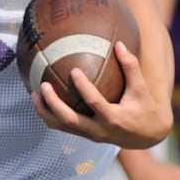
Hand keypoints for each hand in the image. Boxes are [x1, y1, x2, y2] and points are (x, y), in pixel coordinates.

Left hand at [31, 41, 172, 149]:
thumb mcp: (142, 88)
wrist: (147, 136)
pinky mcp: (86, 135)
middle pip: (70, 121)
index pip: (95, 103)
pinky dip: (50, 115)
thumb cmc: (145, 108)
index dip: (83, 88)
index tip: (74, 70)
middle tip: (43, 85)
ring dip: (46, 112)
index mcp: (114, 119)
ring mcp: (91, 135)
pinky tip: (40, 101)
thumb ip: (131, 67)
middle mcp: (100, 130)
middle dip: (54, 104)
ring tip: (32, 94)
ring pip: (62, 127)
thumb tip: (119, 44)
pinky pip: (64, 127)